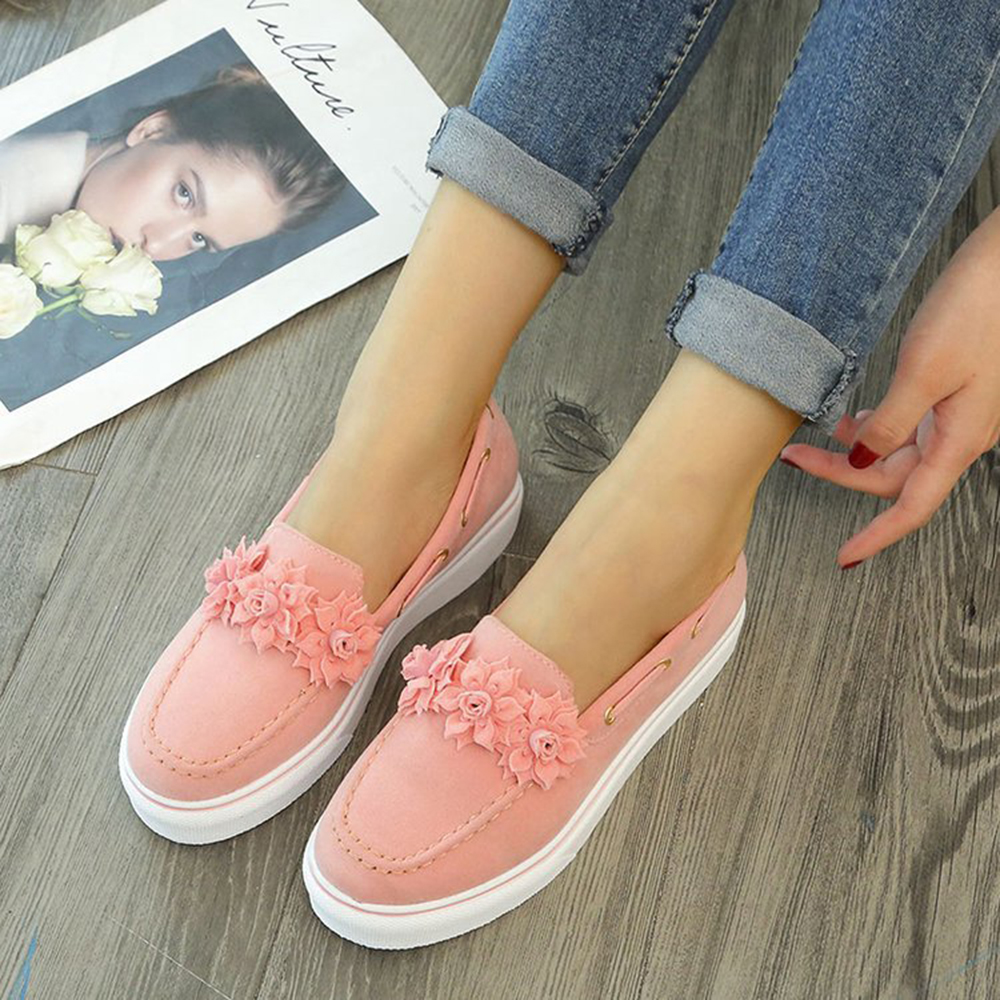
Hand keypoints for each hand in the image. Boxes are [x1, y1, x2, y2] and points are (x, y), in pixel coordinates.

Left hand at [778, 206, 999, 568]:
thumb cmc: (979, 309)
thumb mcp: (923, 370)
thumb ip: (890, 422)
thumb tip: (862, 461)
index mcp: (960, 439)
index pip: (912, 506)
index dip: (877, 536)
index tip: (845, 557)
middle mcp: (963, 434)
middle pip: (894, 476)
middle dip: (841, 472)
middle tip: (794, 457)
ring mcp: (961, 414)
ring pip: (901, 451)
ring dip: (858, 449)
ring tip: (817, 435)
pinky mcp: (956, 391)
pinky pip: (912, 425)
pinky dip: (879, 425)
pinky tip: (857, 414)